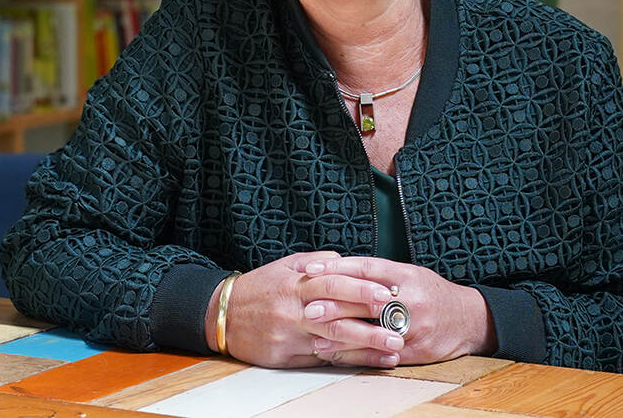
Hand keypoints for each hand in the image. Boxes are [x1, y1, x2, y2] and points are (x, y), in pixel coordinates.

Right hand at [204, 251, 402, 367]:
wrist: (222, 315)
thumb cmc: (260, 287)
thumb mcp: (285, 265)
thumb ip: (317, 262)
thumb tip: (345, 261)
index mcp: (296, 283)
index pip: (333, 283)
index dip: (361, 288)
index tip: (387, 292)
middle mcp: (295, 310)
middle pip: (337, 314)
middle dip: (370, 320)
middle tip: (400, 324)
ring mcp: (291, 335)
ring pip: (333, 341)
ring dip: (366, 347)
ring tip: (393, 349)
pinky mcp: (287, 357)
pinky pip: (322, 360)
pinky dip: (349, 361)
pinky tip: (371, 362)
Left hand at [297, 256, 497, 366]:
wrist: (467, 319)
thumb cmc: (431, 292)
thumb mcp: (408, 273)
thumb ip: (378, 273)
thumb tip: (339, 268)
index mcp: (406, 274)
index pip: (365, 268)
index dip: (336, 268)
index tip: (311, 270)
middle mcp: (410, 298)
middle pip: (365, 299)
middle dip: (333, 303)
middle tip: (307, 306)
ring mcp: (413, 326)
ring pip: (370, 329)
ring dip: (339, 333)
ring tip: (313, 332)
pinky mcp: (415, 350)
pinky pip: (380, 354)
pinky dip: (355, 354)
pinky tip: (336, 353)